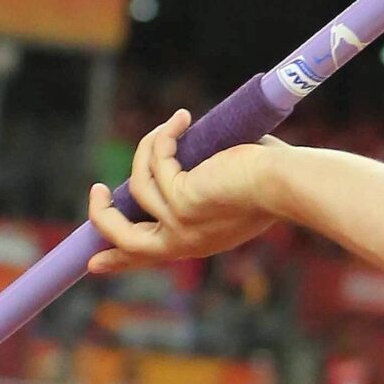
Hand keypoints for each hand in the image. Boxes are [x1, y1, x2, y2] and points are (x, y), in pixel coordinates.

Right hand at [85, 110, 285, 272]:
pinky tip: (182, 120)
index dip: (118, 259)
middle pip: (123, 239)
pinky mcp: (180, 199)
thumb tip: (191, 156)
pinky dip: (163, 137)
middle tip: (96, 191)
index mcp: (198, 242)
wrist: (289, 184)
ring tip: (169, 126)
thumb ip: (206, 185)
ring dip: (146, 150)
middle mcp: (185, 241)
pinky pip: (156, 162)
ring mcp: (180, 223)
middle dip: (102, 216)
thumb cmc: (275, 182)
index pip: (149, 257)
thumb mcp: (233, 192)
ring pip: (135, 189)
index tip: (93, 263)